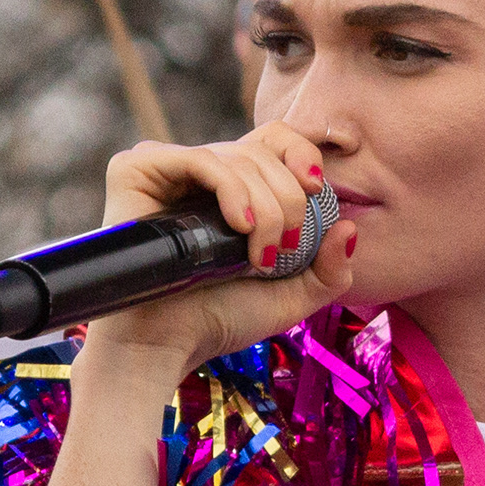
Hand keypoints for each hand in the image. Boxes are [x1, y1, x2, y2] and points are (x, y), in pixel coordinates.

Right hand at [71, 122, 361, 377]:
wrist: (169, 346)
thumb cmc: (221, 320)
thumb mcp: (293, 296)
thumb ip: (331, 269)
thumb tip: (349, 227)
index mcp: (233, 187)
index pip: (274, 140)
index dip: (301, 153)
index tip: (315, 188)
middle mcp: (198, 172)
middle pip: (262, 151)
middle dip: (287, 202)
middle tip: (282, 250)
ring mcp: (165, 168)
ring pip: (237, 156)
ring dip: (265, 209)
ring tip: (257, 257)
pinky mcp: (135, 171)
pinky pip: (198, 159)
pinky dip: (231, 191)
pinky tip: (239, 227)